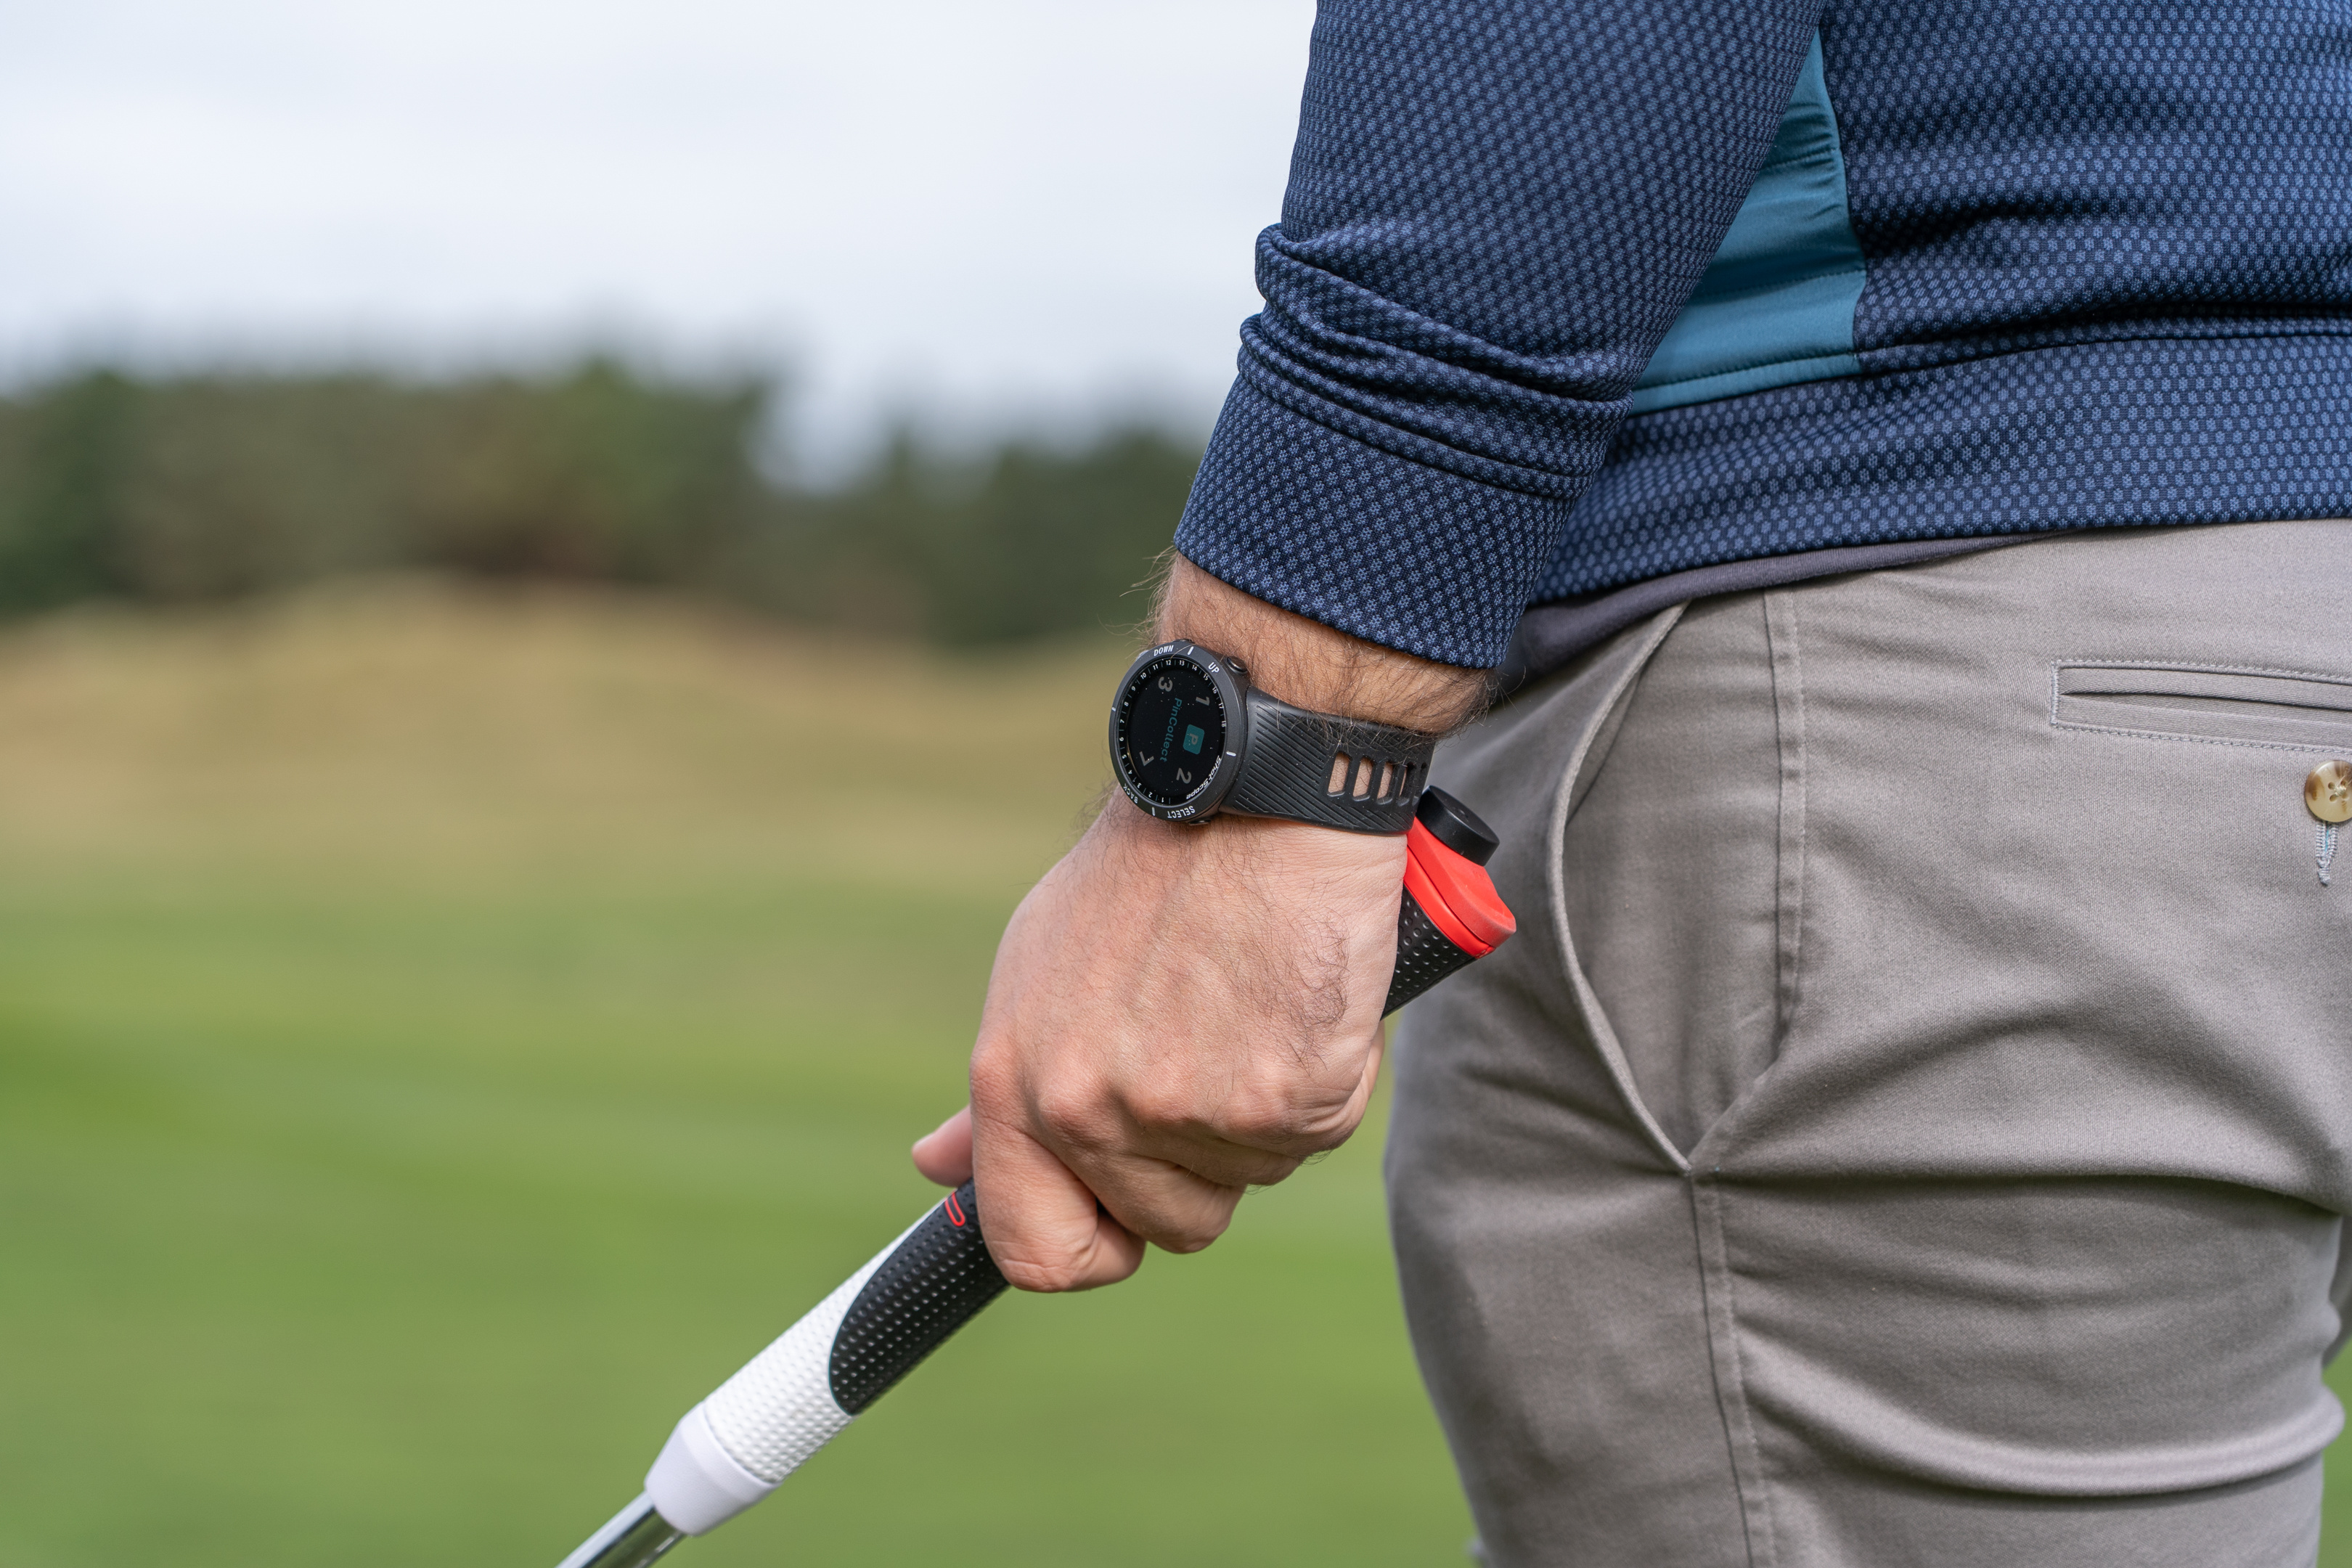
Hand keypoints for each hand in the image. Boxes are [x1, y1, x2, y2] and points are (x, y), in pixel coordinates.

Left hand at [910, 558, 1484, 1292]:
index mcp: (1019, 1083)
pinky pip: (1317, 1134)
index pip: (1030, 1250)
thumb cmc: (1151, 876)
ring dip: (1264, 1111)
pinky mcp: (1286, 1100)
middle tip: (1213, 1048)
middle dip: (1200, 1160)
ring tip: (1251, 1001)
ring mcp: (1190, 1114)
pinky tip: (1300, 993)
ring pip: (1252, 1178)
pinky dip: (1326, 1075)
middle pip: (1168, 1224)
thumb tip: (938, 1168)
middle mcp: (1092, 1111)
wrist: (1255, 795)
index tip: (1121, 1225)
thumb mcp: (1039, 970)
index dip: (1085, 1250)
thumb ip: (1004, 1089)